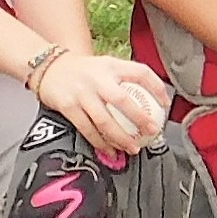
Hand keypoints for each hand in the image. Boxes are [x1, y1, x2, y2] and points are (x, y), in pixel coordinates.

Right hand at [39, 51, 168, 155]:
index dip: (156, 87)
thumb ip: (125, 80)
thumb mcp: (106, 66)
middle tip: (152, 132)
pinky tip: (110, 151)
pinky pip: (88, 129)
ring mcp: (82, 93)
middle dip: (140, 119)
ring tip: (133, 148)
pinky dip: (100, 143)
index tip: (166, 104)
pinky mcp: (68, 106)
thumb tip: (153, 101)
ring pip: (105, 120)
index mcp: (111, 66)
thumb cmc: (84, 72)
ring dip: (121, 138)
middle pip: (123, 101)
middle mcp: (97, 78)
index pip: (140, 72)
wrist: (50, 68)